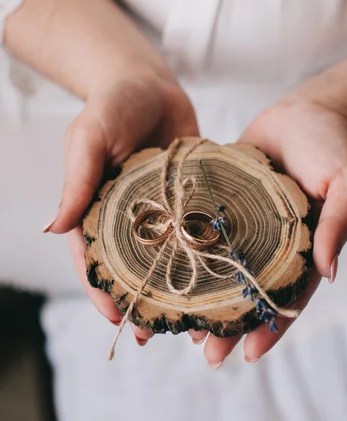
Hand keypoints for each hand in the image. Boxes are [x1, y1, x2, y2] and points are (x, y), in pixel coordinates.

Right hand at [44, 72, 197, 341]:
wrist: (151, 83)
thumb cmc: (112, 105)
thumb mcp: (90, 138)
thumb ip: (77, 181)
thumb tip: (51, 228)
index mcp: (98, 208)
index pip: (94, 258)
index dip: (101, 290)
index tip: (116, 319)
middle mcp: (130, 216)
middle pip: (134, 269)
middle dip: (141, 302)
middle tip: (154, 336)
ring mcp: (163, 210)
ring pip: (169, 258)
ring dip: (178, 290)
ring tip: (193, 322)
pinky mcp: (190, 198)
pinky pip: (197, 232)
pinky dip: (206, 257)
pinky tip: (221, 280)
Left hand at [195, 99, 346, 366]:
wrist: (309, 109)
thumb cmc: (335, 143)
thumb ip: (339, 222)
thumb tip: (328, 272)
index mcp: (306, 246)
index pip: (289, 295)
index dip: (272, 327)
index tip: (249, 355)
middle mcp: (273, 242)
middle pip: (250, 291)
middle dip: (230, 325)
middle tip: (206, 355)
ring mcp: (247, 224)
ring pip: (223, 268)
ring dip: (206, 298)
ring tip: (181, 326)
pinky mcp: (224, 200)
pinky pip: (205, 231)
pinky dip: (191, 253)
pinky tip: (169, 269)